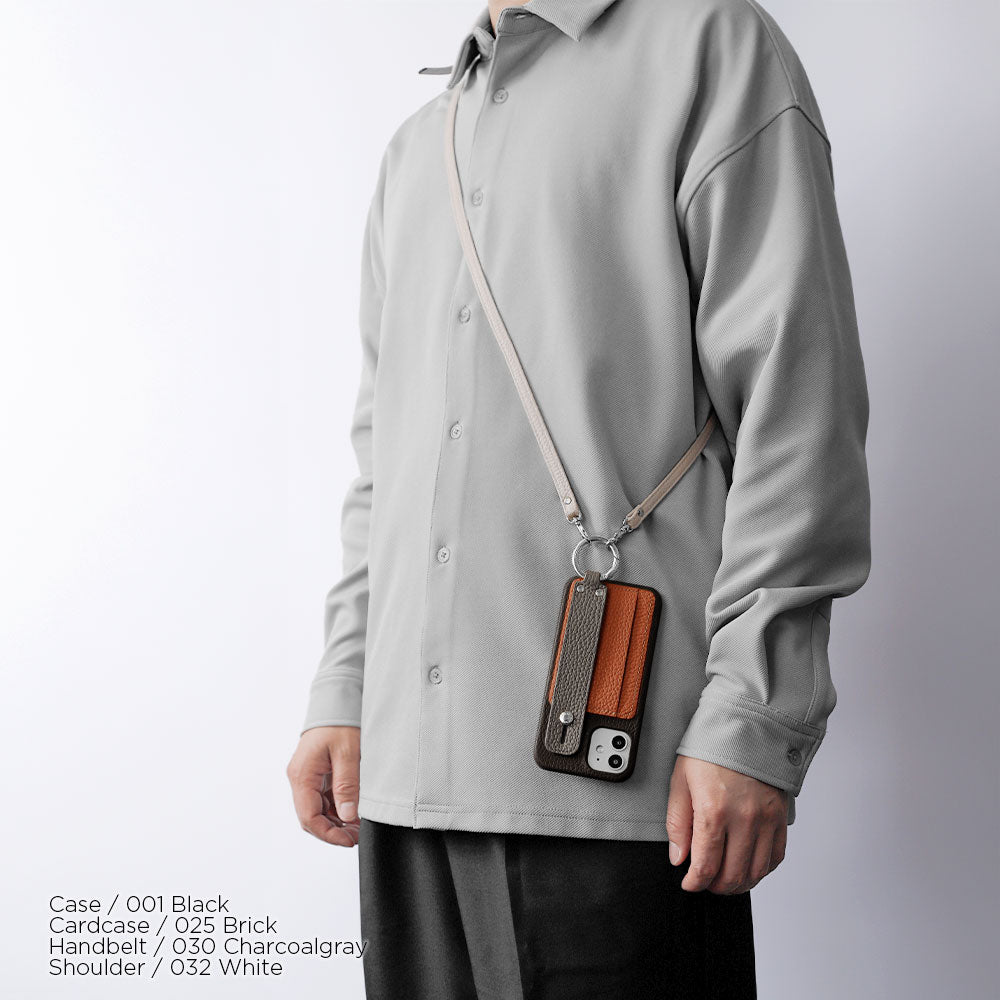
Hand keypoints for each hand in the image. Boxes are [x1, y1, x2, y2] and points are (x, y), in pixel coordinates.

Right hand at [287, 726, 360, 846]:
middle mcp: (300, 778)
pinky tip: (353, 812)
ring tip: (359, 826)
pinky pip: (323, 799)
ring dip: (336, 821)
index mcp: (302, 775)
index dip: (328, 834)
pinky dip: (337, 808)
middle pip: (311, 817)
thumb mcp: (348, 753)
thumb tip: (348, 815)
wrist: (336, 700)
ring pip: (317, 810)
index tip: (349, 841)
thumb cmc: (340, 722)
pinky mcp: (315, 774)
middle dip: (333, 831)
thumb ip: (347, 785)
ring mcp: (307, 776)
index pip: (309, 817)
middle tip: (357, 836)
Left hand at [665, 753, 788, 893]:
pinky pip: (775, 857)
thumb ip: (678, 823)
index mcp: (713, 811)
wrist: (743, 726)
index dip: (694, 882)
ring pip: (755, 872)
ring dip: (738, 884)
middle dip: (715, 886)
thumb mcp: (681, 781)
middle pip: (732, 875)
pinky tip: (747, 866)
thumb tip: (678, 857)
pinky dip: (761, 869)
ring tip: (724, 878)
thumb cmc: (710, 750)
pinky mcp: (780, 817)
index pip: (705, 866)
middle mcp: (743, 819)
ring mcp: (765, 820)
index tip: (689, 883)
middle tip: (704, 882)